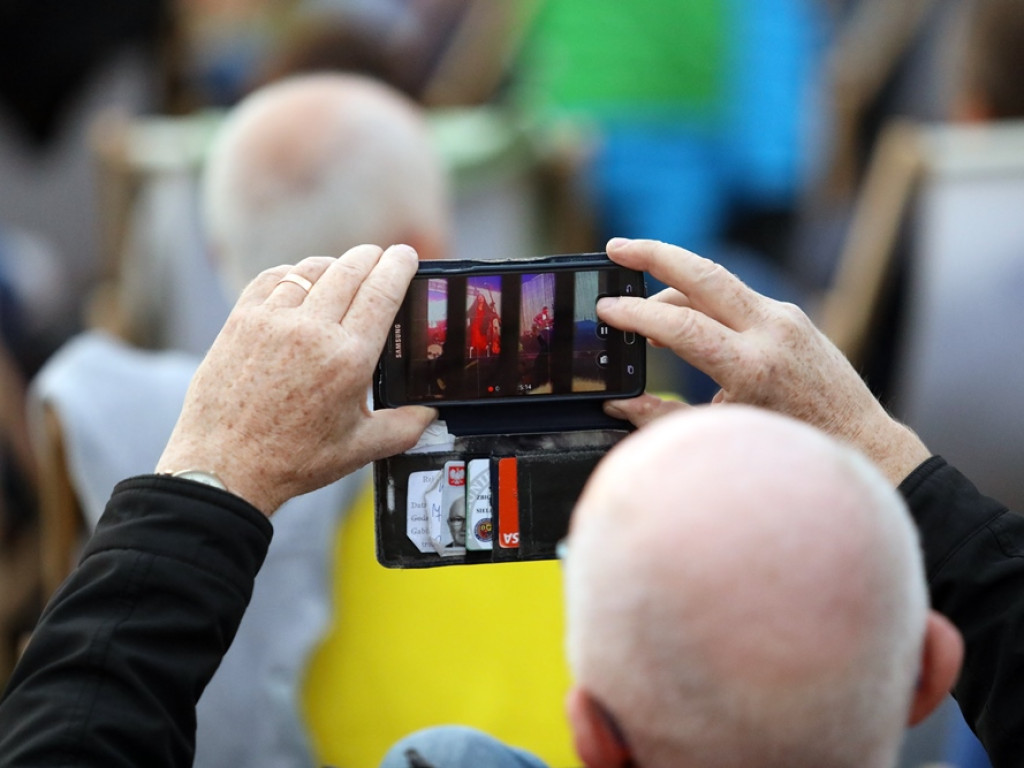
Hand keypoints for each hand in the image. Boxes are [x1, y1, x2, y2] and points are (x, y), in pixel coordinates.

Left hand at [156, 244, 435, 514]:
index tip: (406, 256)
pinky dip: (293, 274)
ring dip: (334, 265)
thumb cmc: (291, 460)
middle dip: (372, 257)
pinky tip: (300, 283)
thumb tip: (430, 413)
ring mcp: (272, 321)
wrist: (224, 467)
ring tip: (343, 272)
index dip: (399, 265)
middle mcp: (311, 331)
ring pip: (311, 269)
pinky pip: (273, 278)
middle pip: (350, 269)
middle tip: (381, 258)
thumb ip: (405, 427)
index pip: (382, 290)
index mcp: (348, 359)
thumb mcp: (360, 448)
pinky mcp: (240, 321)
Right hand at [598, 238, 929, 484]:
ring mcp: (785, 316)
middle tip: (614, 248)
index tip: (605, 308)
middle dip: (654, 254)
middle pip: (703, 274)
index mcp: (753, 368)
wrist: (860, 440)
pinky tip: (680, 317)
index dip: (637, 314)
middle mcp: (772, 331)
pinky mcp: (790, 314)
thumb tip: (618, 403)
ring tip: (637, 304)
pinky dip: (700, 300)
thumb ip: (662, 417)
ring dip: (673, 283)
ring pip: (717, 282)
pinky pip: (734, 296)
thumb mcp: (721, 433)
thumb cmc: (790, 444)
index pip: (683, 325)